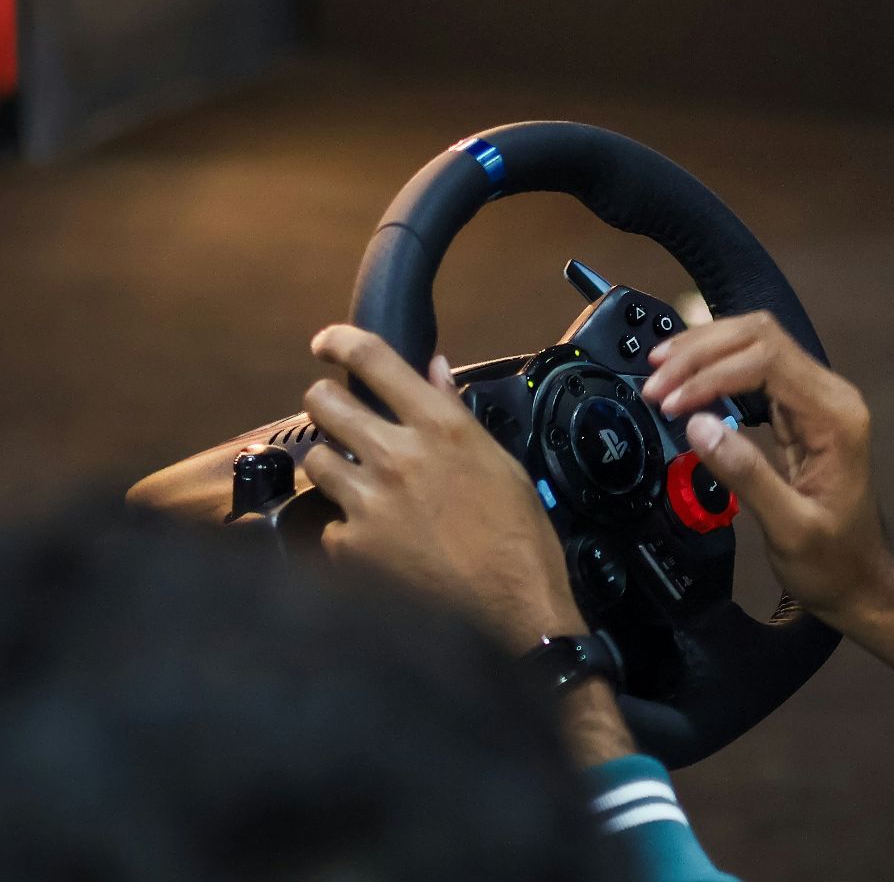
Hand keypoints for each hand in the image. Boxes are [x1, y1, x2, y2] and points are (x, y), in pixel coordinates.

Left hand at [302, 325, 586, 650]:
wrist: (513, 610)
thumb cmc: (519, 536)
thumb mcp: (500, 462)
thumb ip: (455, 412)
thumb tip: (432, 371)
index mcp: (440, 428)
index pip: (372, 359)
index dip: (339, 341)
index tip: (327, 344)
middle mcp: (397, 456)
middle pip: (322, 403)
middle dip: (326, 403)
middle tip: (339, 417)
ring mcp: (368, 502)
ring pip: (316, 461)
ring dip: (334, 466)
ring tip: (362, 484)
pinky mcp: (351, 546)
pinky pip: (329, 522)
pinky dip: (346, 527)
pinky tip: (377, 538)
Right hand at [645, 313, 893, 737]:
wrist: (860, 580)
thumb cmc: (831, 562)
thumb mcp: (789, 528)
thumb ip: (746, 475)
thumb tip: (696, 425)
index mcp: (834, 416)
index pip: (766, 360)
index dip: (710, 371)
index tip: (668, 400)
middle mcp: (831, 395)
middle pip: (761, 336)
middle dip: (701, 350)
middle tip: (654, 380)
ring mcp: (817, 399)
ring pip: (757, 344)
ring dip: (705, 352)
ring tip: (660, 373)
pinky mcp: (801, 411)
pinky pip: (756, 370)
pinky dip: (716, 369)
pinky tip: (687, 382)